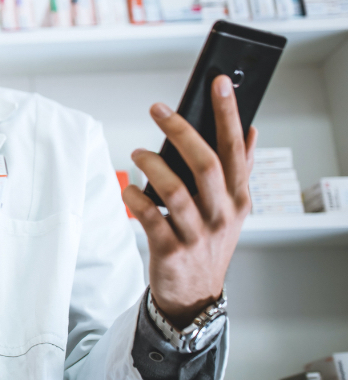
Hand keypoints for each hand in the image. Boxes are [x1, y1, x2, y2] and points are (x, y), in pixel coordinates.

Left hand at [122, 74, 255, 328]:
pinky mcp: (169, 250)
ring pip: (174, 190)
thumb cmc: (209, 242)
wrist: (194, 295)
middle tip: (158, 109)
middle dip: (180, 130)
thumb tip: (251, 130)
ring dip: (151, 164)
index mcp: (238, 198)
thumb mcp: (233, 208)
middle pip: (206, 164)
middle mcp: (221, 214)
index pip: (237, 149)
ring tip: (137, 152)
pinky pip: (148, 216)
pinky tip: (128, 189)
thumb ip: (241, 169)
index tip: (218, 84)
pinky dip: (134, 197)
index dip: (228, 115)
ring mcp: (196, 234)